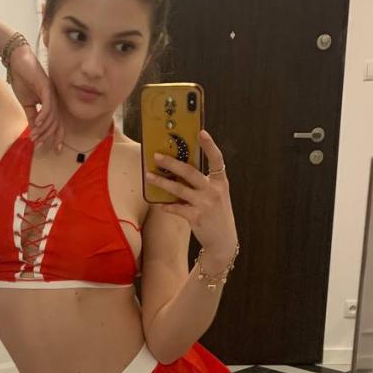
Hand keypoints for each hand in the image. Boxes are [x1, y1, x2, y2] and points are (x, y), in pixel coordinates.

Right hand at [7, 44, 63, 150]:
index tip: (54, 149)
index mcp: (50, 104)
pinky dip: (43, 116)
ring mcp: (51, 94)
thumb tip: (34, 131)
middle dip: (49, 136)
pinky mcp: (46, 87)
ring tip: (35, 136)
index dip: (56, 137)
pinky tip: (37, 123)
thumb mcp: (26, 104)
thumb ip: (32, 116)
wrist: (17, 62)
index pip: (56, 123)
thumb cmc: (22, 80)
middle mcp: (53, 100)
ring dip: (43, 128)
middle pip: (56, 122)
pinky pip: (47, 105)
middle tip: (40, 145)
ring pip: (52, 116)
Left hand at [146, 130, 237, 266]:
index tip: (201, 132)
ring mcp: (205, 204)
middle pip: (190, 172)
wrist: (223, 240)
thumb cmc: (217, 215)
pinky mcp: (196, 217)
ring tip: (149, 176)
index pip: (217, 159)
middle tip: (157, 156)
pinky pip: (176, 208)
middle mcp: (214, 190)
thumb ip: (204, 183)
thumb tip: (180, 172)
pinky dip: (166, 206)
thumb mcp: (217, 195)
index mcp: (220, 182)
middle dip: (171, 163)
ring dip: (161, 182)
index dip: (210, 145)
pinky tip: (158, 204)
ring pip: (179, 189)